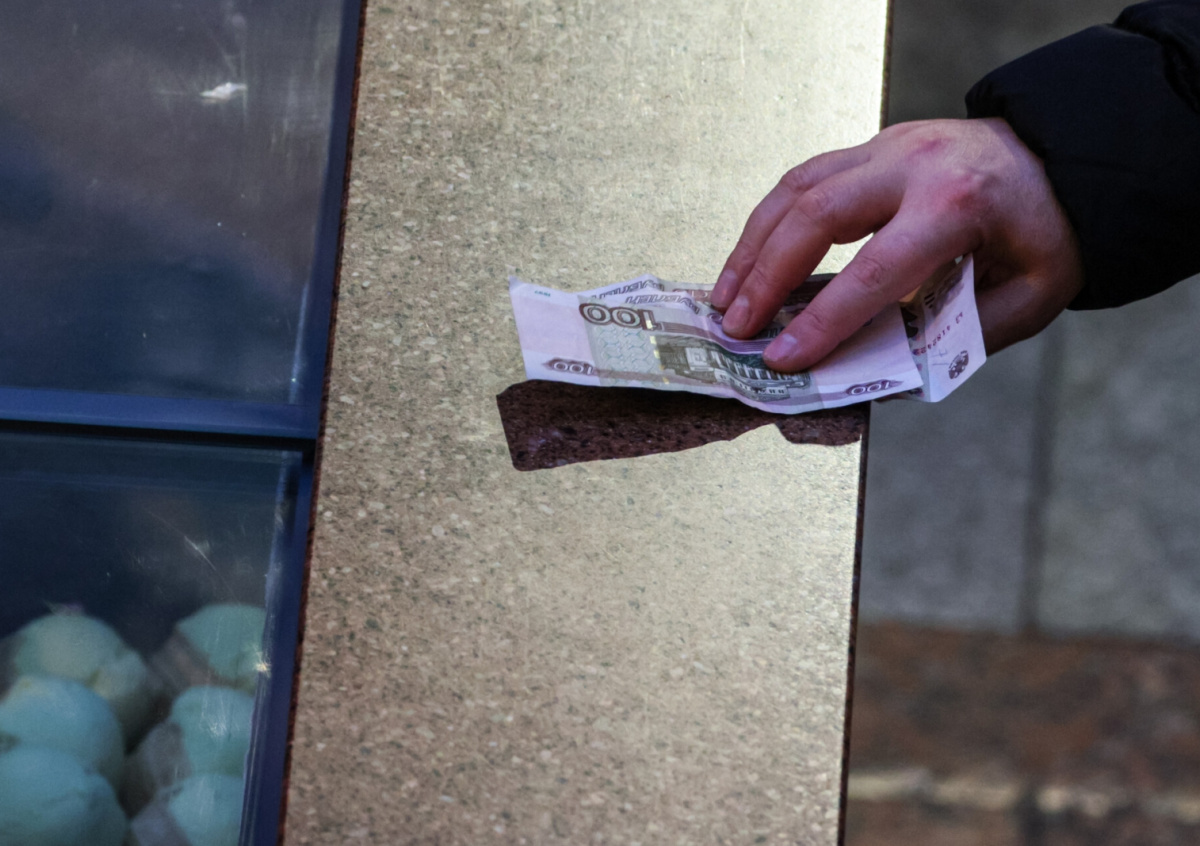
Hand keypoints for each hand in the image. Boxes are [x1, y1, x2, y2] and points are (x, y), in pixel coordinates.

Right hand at [711, 118, 1084, 371]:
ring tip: (724, 298)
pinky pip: (804, 179)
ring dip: (752, 247)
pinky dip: (768, 222)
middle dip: (766, 276)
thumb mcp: (1026, 296)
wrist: (1064, 158)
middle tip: (736, 326)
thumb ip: (957, 336)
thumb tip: (882, 374)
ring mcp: (887, 147)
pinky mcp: (871, 147)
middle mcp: (914, 165)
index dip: (823, 321)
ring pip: (797, 189)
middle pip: (816, 215)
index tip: (782, 359)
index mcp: (958, 204)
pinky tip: (748, 259)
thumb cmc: (1045, 233)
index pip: (875, 270)